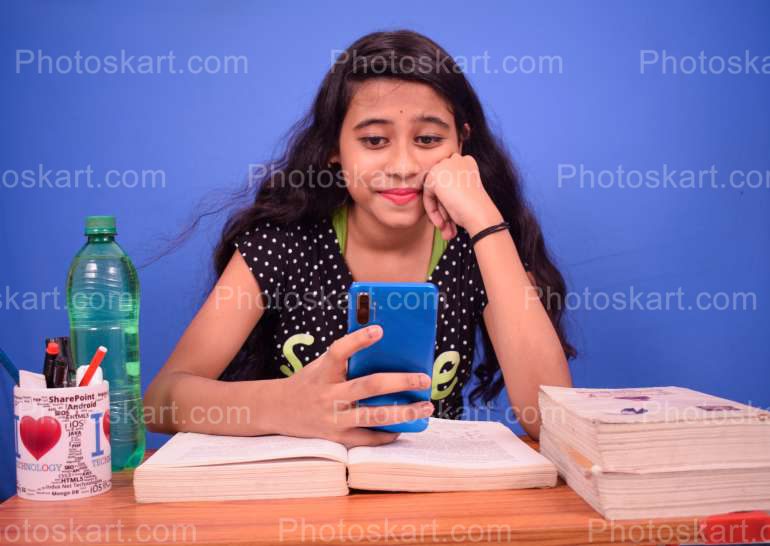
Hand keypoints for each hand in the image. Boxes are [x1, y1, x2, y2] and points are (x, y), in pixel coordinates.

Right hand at [274, 324, 434, 447]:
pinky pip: (369, 438)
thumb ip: (345, 358)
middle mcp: (328, 396)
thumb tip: (383, 344)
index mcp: (324, 372)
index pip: (339, 351)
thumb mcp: (321, 365)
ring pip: (374, 416)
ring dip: (404, 412)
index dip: (358, 340)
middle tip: (424, 378)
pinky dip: (388, 434)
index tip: (380, 330)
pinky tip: (404, 427)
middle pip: (368, 386)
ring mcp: (334, 419)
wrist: (278, 411)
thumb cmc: (310, 382)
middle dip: (400, 382)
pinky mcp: (338, 439)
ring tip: (426, 407)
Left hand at [422, 153, 502, 239]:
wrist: (480, 212)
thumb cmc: (477, 208)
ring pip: (434, 192)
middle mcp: (456, 160)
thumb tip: (435, 196)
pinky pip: (427, 196)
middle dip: (444, 209)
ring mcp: (445, 165)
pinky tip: (442, 223)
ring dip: (440, 213)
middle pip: (441, 187)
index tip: (452, 218)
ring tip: (447, 230)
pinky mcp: (434, 175)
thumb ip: (450, 190)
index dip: (449, 202)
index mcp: (467, 162)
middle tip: (447, 227)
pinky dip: (433, 211)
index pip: (449, 182)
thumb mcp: (464, 194)